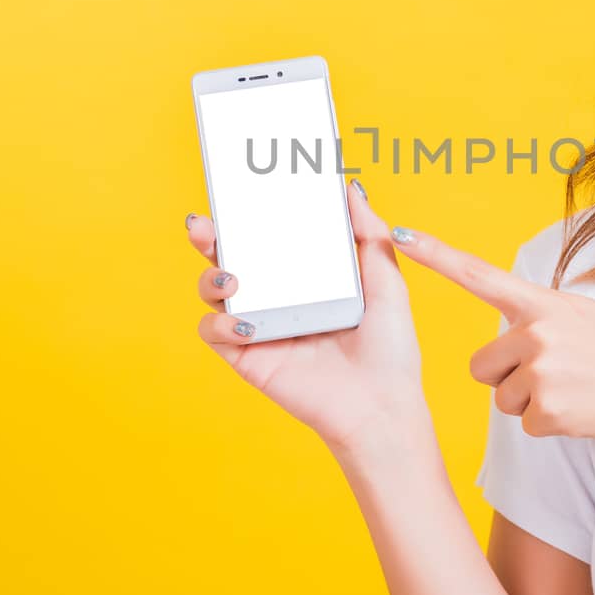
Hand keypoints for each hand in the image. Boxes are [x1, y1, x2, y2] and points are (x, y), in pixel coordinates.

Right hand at [188, 180, 429, 452]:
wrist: (381, 406)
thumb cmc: (389, 349)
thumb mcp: (386, 282)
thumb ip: (369, 235)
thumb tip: (352, 189)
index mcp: (307, 276)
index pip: (270, 237)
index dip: (250, 214)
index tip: (239, 189)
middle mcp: (279, 298)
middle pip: (231, 257)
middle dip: (211, 236)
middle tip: (205, 224)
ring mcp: (261, 326)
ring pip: (214, 292)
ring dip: (210, 278)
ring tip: (231, 277)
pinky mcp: (249, 358)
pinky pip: (216, 334)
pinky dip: (221, 324)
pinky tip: (245, 323)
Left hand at [388, 222, 594, 444]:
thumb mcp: (580, 316)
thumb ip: (538, 319)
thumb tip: (507, 338)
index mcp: (541, 303)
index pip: (477, 274)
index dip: (435, 255)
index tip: (398, 235)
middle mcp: (535, 332)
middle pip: (481, 366)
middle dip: (507, 377)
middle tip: (555, 375)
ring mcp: (540, 371)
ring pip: (503, 399)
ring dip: (531, 402)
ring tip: (574, 390)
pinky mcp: (546, 411)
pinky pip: (525, 424)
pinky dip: (550, 424)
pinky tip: (581, 410)